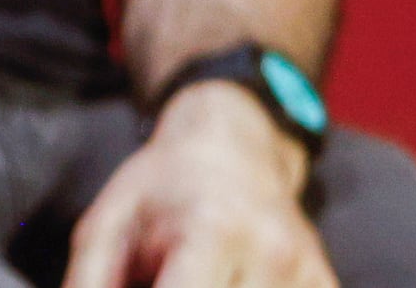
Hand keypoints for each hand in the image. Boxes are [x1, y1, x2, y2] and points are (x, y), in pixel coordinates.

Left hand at [63, 85, 337, 287]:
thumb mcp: (106, 227)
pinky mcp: (326, 283)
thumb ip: (89, 285)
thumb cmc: (162, 188)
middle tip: (159, 282)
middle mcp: (270, 253)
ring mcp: (308, 270)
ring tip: (190, 281)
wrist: (237, 144)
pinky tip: (228, 285)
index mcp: (213, 231)